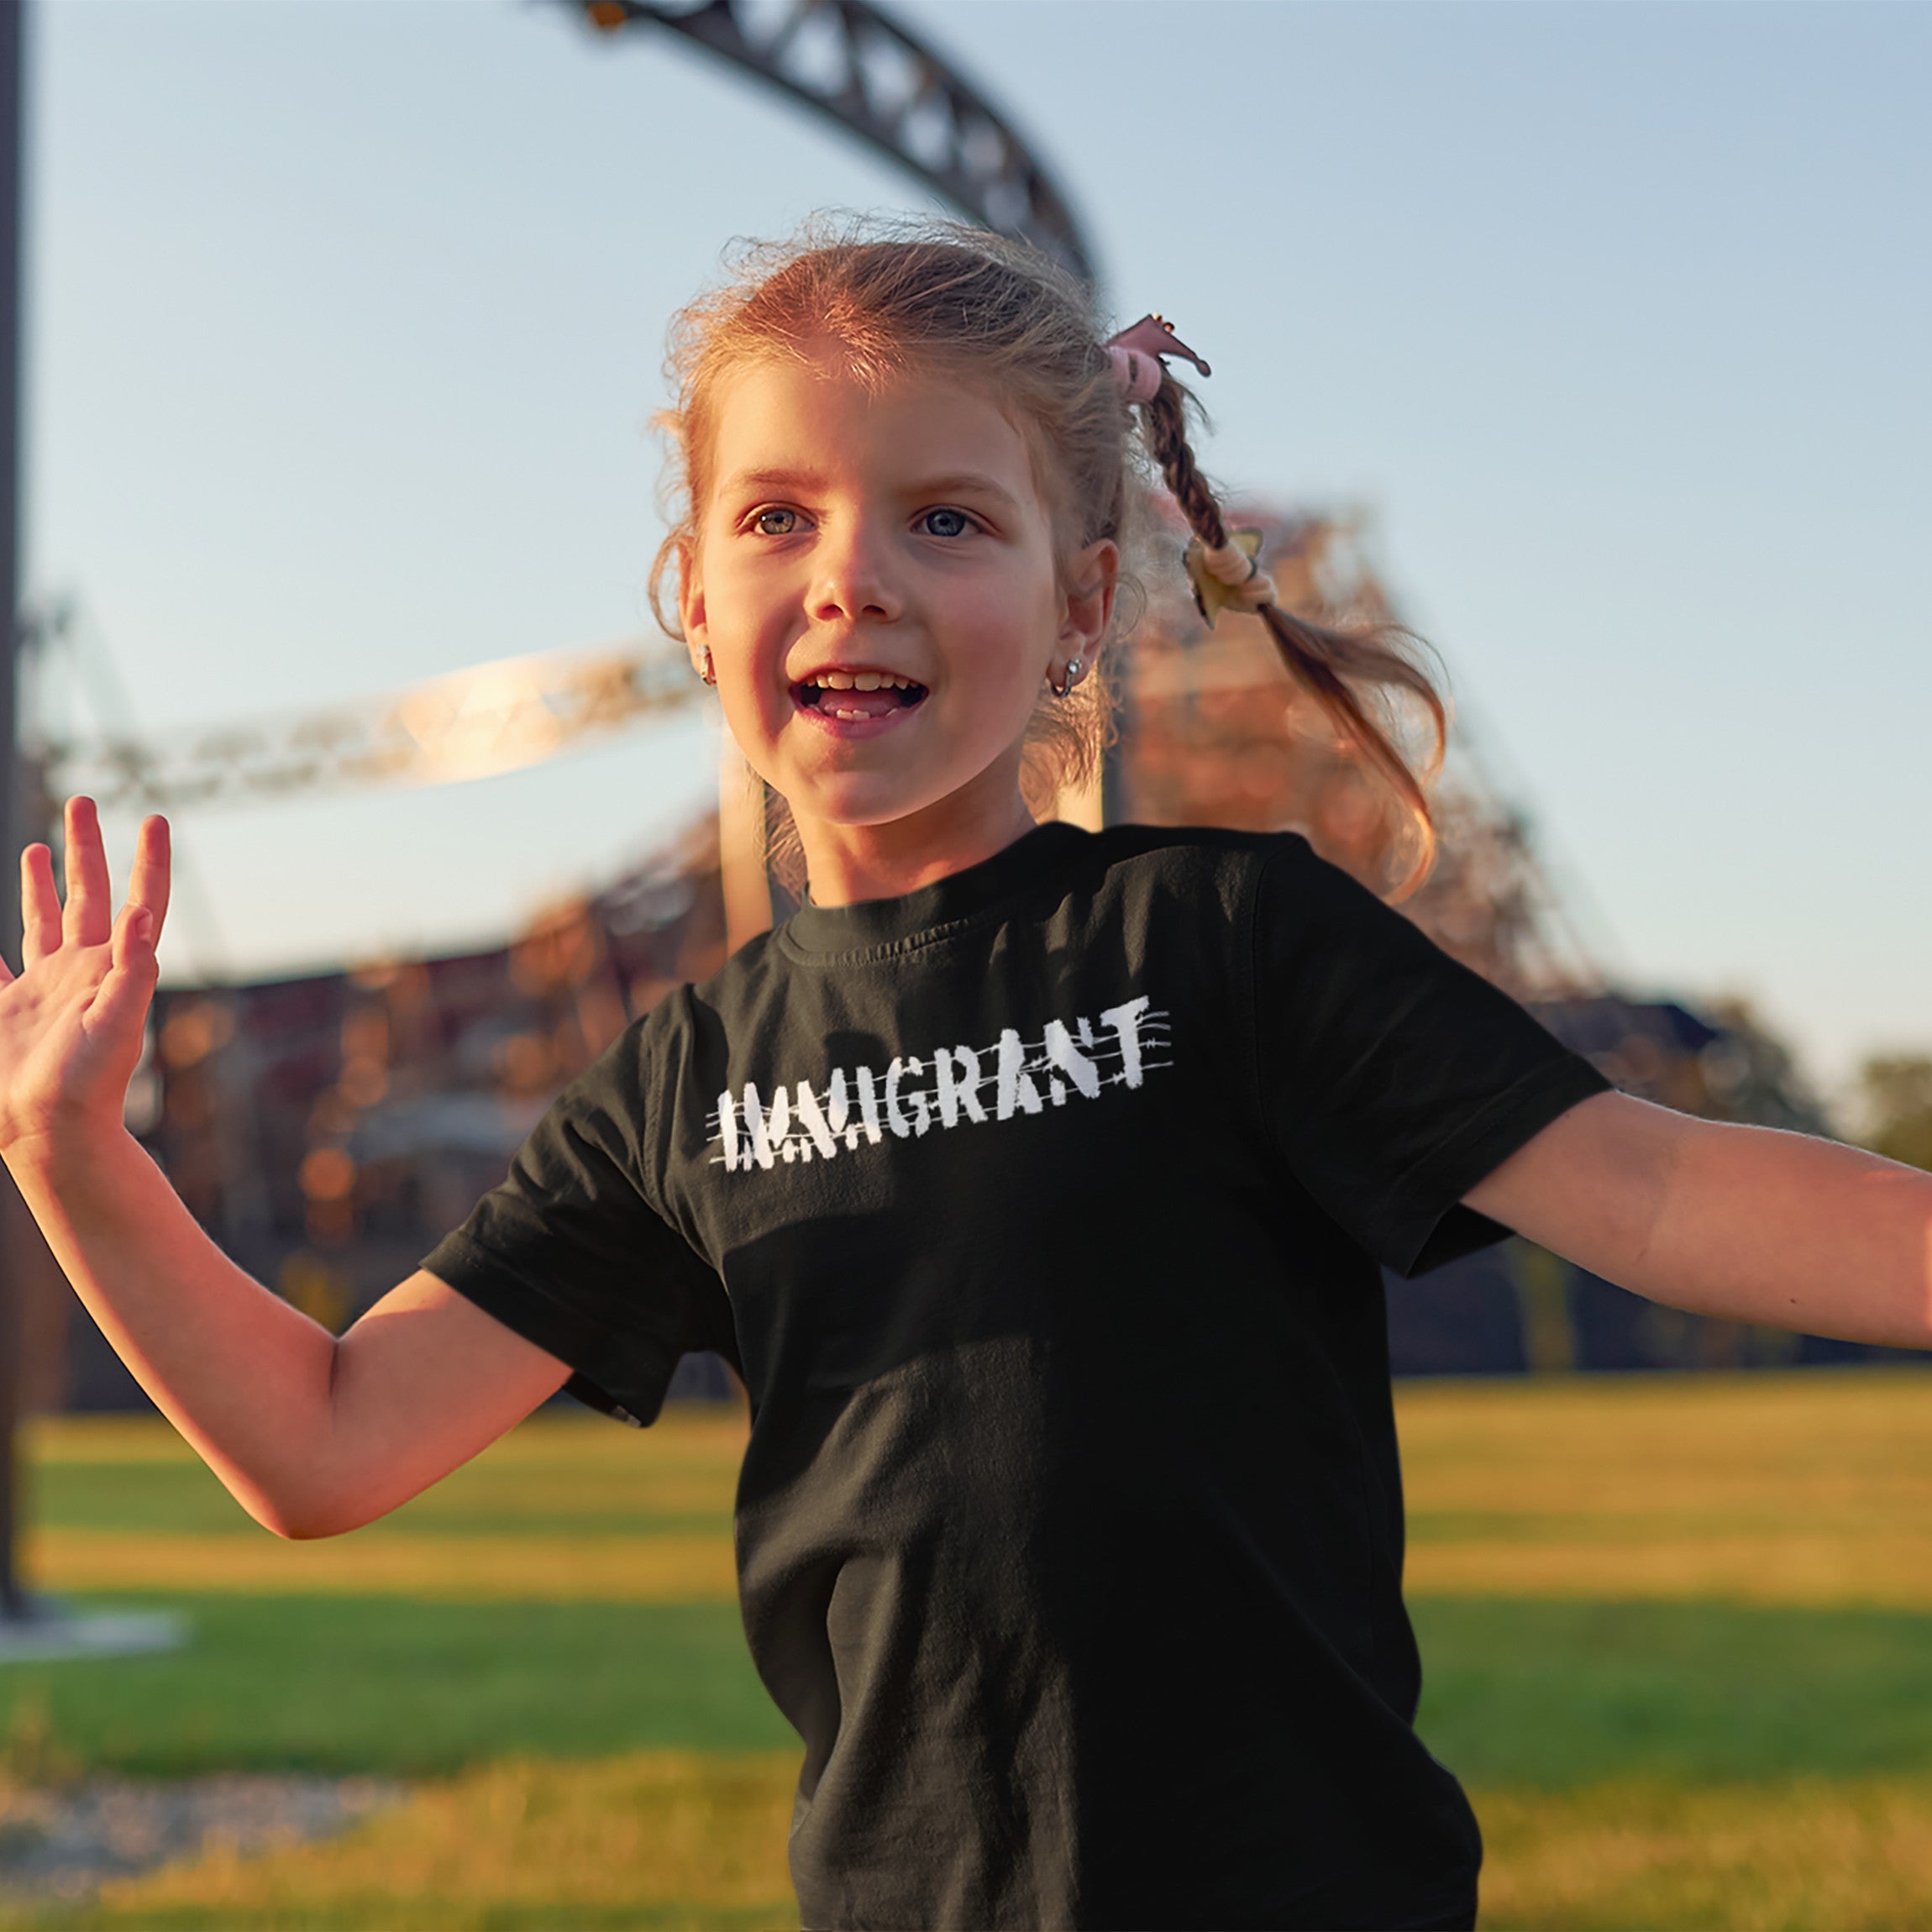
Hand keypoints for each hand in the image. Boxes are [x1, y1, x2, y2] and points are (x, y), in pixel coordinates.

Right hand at [0, 798, 170, 1159]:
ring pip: (42, 920)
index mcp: (113, 968)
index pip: (137, 901)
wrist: (50, 1131)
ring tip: (39, 848)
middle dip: (84, 848)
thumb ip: (133, 968)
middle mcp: (81, 971)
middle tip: (82, 800)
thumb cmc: (91, 1082)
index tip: (156, 817)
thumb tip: (140, 914)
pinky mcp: (5, 1011)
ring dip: (41, 884)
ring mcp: (42, 989)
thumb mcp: (119, 1020)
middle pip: (86, 894)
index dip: (149, 861)